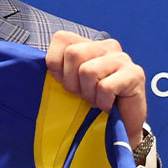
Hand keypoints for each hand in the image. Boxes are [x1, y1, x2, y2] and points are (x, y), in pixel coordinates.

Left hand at [45, 31, 147, 150]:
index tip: (67, 83)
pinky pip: (104, 87)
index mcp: (89, 44)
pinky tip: (109, 105)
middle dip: (73, 82)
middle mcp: (107, 46)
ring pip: (88, 71)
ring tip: (97, 100)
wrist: (120, 127)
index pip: (61, 39)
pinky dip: (102, 102)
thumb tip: (33, 62)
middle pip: (73, 54)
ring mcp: (122, 59)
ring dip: (89, 94)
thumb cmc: (93, 104)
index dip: (57, 65)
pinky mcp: (135, 74)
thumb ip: (56, 69)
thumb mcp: (69, 83)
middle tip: (85, 94)